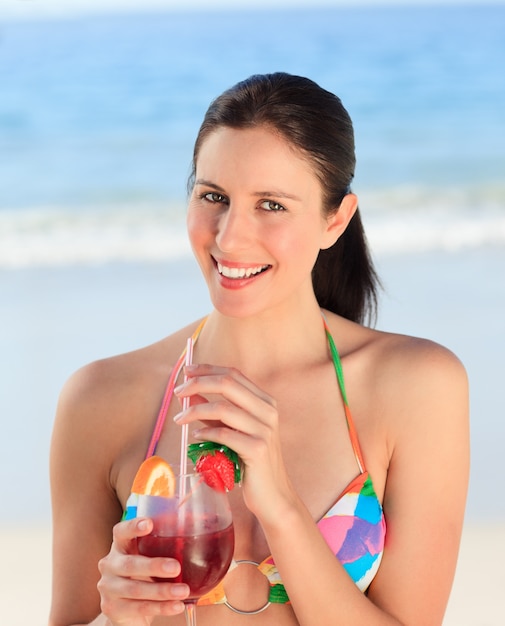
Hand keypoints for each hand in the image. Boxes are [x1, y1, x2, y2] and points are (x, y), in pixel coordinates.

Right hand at [97, 517, 188, 624]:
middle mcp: (110, 564)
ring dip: (162, 591)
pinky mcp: (113, 609)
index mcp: (121, 546)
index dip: (133, 526)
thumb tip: (203, 531)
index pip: (121, 531)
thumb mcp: (150, 557)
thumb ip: (164, 545)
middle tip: (176, 567)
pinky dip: (161, 607)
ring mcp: (109, 588)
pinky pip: (139, 608)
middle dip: (154, 565)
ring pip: (136, 589)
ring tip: (184, 591)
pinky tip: (177, 606)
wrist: (128, 609)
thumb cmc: (144, 575)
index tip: (149, 523)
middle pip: (130, 563)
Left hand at [174, 364, 296, 523]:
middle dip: (198, 383)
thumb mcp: (234, 431)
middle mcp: (268, 411)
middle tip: (178, 392)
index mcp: (265, 402)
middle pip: (228, 384)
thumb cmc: (251, 462)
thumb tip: (190, 393)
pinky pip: (224, 434)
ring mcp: (265, 430)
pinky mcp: (257, 450)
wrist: (273, 496)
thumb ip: (215, 412)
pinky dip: (205, 433)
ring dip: (195, 410)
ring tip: (180, 419)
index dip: (208, 369)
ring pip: (222, 408)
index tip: (187, 372)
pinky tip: (196, 437)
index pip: (234, 374)